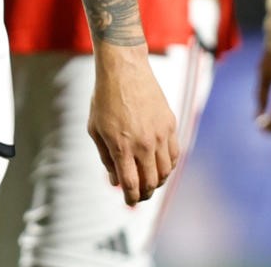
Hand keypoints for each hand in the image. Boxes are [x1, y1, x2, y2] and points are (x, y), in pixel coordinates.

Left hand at [87, 44, 180, 206]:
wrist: (124, 69)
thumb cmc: (105, 98)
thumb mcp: (96, 129)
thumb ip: (106, 158)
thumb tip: (116, 181)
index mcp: (121, 146)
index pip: (131, 184)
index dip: (130, 198)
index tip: (129, 202)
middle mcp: (143, 143)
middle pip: (150, 182)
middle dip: (144, 194)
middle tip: (139, 195)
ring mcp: (159, 134)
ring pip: (166, 171)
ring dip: (158, 181)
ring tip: (150, 181)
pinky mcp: (170, 124)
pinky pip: (175, 154)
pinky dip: (169, 165)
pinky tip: (160, 166)